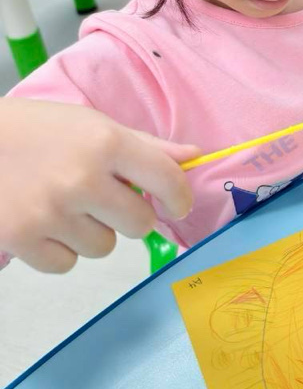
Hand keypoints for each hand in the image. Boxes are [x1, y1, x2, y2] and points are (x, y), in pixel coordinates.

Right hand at [0, 99, 199, 272]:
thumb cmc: (39, 129)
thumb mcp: (94, 125)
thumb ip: (145, 146)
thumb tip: (193, 156)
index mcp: (107, 142)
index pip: (167, 180)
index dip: (179, 198)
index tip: (176, 205)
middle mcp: (82, 178)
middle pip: (140, 224)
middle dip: (132, 217)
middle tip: (108, 202)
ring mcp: (52, 212)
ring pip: (104, 247)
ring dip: (93, 233)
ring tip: (68, 206)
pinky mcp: (22, 238)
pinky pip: (67, 263)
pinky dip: (61, 249)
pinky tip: (46, 222)